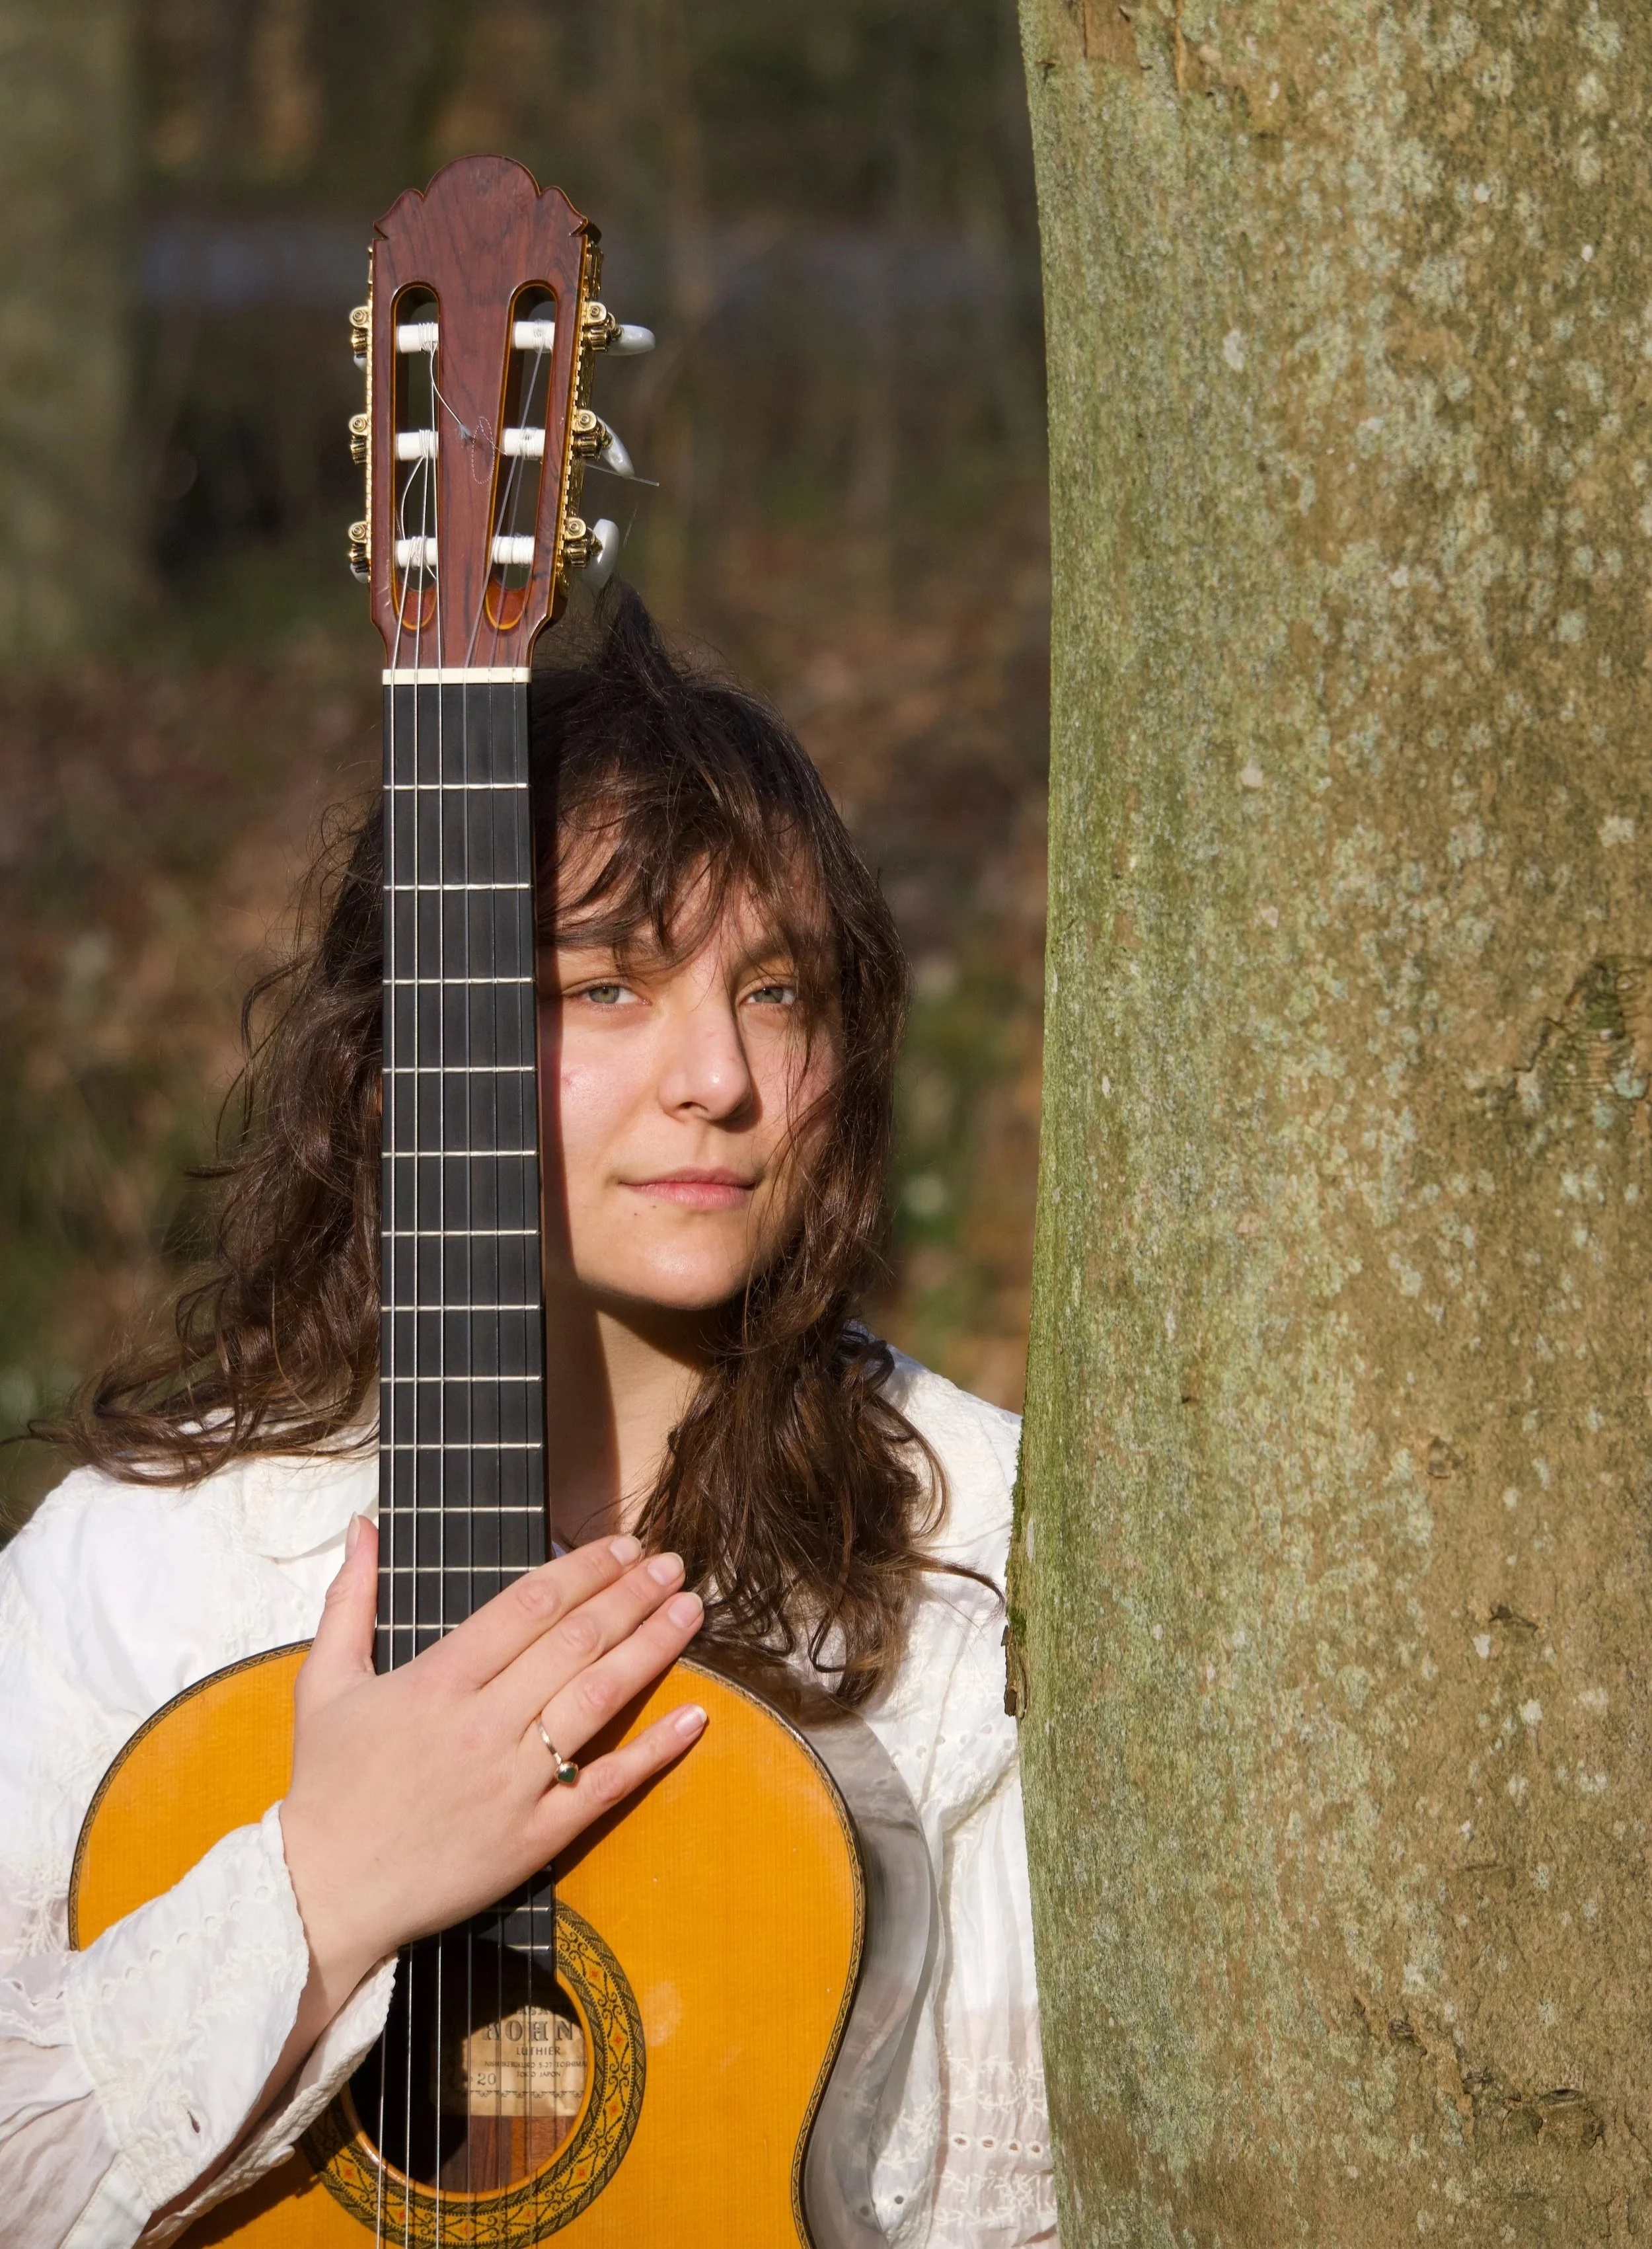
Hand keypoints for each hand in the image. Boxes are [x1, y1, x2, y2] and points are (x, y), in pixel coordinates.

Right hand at [279, 1517, 704, 2001]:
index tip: (624, 1547)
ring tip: (691, 1609)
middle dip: (632, 1594)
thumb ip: (350, 1598)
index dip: (585, 1569)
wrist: (321, 1895)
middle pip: (576, 1642)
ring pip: (599, 1699)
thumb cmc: (326, 1784)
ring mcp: (513, 1783)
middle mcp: (483, 1725)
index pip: (529, 1606)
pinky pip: (605, 1786)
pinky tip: (694, 1715)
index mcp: (437, 1682)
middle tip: (673, 1564)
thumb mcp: (323, 1682)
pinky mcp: (534, 1837)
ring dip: (653, 1647)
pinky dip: (654, 1750)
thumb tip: (363, 1526)